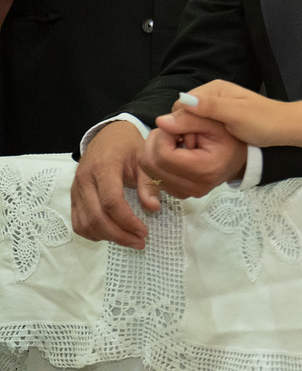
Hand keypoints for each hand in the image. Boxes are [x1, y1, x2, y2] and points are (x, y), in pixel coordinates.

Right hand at [70, 120, 156, 248]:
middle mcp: (84, 180)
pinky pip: (78, 222)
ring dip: (107, 236)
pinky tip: (111, 234)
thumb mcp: (144, 159)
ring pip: (85, 223)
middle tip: (139, 242)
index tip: (144, 231)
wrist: (108, 135)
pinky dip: (93, 233)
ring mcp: (75, 189)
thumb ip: (148, 183)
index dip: (127, 221)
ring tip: (129, 239)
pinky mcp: (73, 197)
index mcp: (103, 167)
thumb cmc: (129, 146)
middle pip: (97, 217)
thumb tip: (153, 208)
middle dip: (119, 235)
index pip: (111, 202)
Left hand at [142, 106, 248, 198]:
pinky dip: (157, 160)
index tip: (177, 126)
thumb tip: (161, 122)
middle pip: (150, 163)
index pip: (163, 155)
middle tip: (174, 131)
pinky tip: (174, 152)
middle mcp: (193, 187)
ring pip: (147, 169)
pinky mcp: (178, 193)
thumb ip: (188, 119)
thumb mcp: (214, 122)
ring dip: (155, 149)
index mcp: (204, 170)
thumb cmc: (230, 139)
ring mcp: (185, 193)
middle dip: (156, 141)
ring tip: (176, 141)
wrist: (238, 159)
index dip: (163, 135)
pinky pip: (153, 175)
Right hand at [159, 79, 290, 147]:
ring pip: (193, 120)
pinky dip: (202, 135)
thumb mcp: (235, 115)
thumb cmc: (263, 122)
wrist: (286, 129)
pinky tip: (209, 144)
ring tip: (203, 146)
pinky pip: (203, 125)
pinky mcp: (222, 117)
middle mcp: (213, 94)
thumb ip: (209, 107)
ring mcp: (217, 106)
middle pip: (185, 112)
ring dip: (194, 133)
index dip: (180, 122)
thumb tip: (181, 101)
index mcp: (214, 88)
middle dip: (186, 128)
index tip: (188, 139)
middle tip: (197, 145)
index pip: (182, 104)